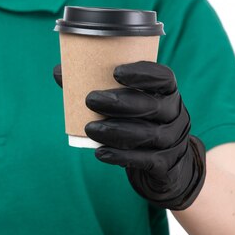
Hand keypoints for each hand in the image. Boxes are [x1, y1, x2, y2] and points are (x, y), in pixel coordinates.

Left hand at [53, 61, 205, 209]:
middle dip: (120, 102)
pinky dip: (120, 156)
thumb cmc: (139, 121)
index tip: (115, 72)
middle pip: (152, 105)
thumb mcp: (128, 103)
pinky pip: (144, 159)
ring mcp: (173, 140)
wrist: (165, 163)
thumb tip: (59, 71)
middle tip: (90, 99)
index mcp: (167, 92)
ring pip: (147, 134)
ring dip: (115, 131)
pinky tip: (100, 153)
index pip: (163, 77)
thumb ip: (96, 86)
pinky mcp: (165, 163)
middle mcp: (175, 113)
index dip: (142, 73)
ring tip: (89, 128)